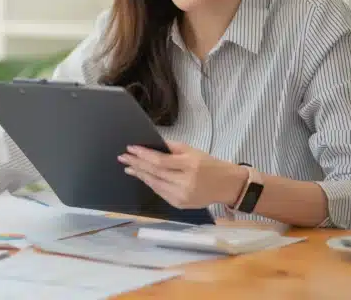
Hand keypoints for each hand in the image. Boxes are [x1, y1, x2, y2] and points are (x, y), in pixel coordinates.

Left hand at [117, 141, 246, 209]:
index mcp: (190, 165)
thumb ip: (171, 148)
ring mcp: (183, 196)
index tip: (130, 148)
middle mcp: (186, 182)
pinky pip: (160, 193)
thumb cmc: (209, 165)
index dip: (143, 155)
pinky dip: (150, 184)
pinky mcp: (180, 204)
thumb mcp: (193, 151)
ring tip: (128, 167)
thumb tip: (150, 145)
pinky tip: (142, 177)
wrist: (227, 185)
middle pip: (155, 173)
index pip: (161, 160)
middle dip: (137, 164)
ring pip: (155, 184)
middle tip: (123, 157)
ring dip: (140, 175)